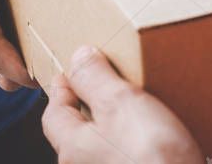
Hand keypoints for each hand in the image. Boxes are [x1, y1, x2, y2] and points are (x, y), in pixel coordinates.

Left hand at [42, 46, 201, 163]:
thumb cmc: (150, 159)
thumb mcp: (120, 103)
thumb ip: (95, 78)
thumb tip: (78, 57)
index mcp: (72, 149)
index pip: (54, 114)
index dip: (62, 89)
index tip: (69, 71)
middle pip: (77, 133)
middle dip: (88, 108)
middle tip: (103, 84)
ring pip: (103, 147)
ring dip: (115, 127)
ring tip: (136, 109)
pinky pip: (126, 158)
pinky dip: (134, 145)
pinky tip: (157, 139)